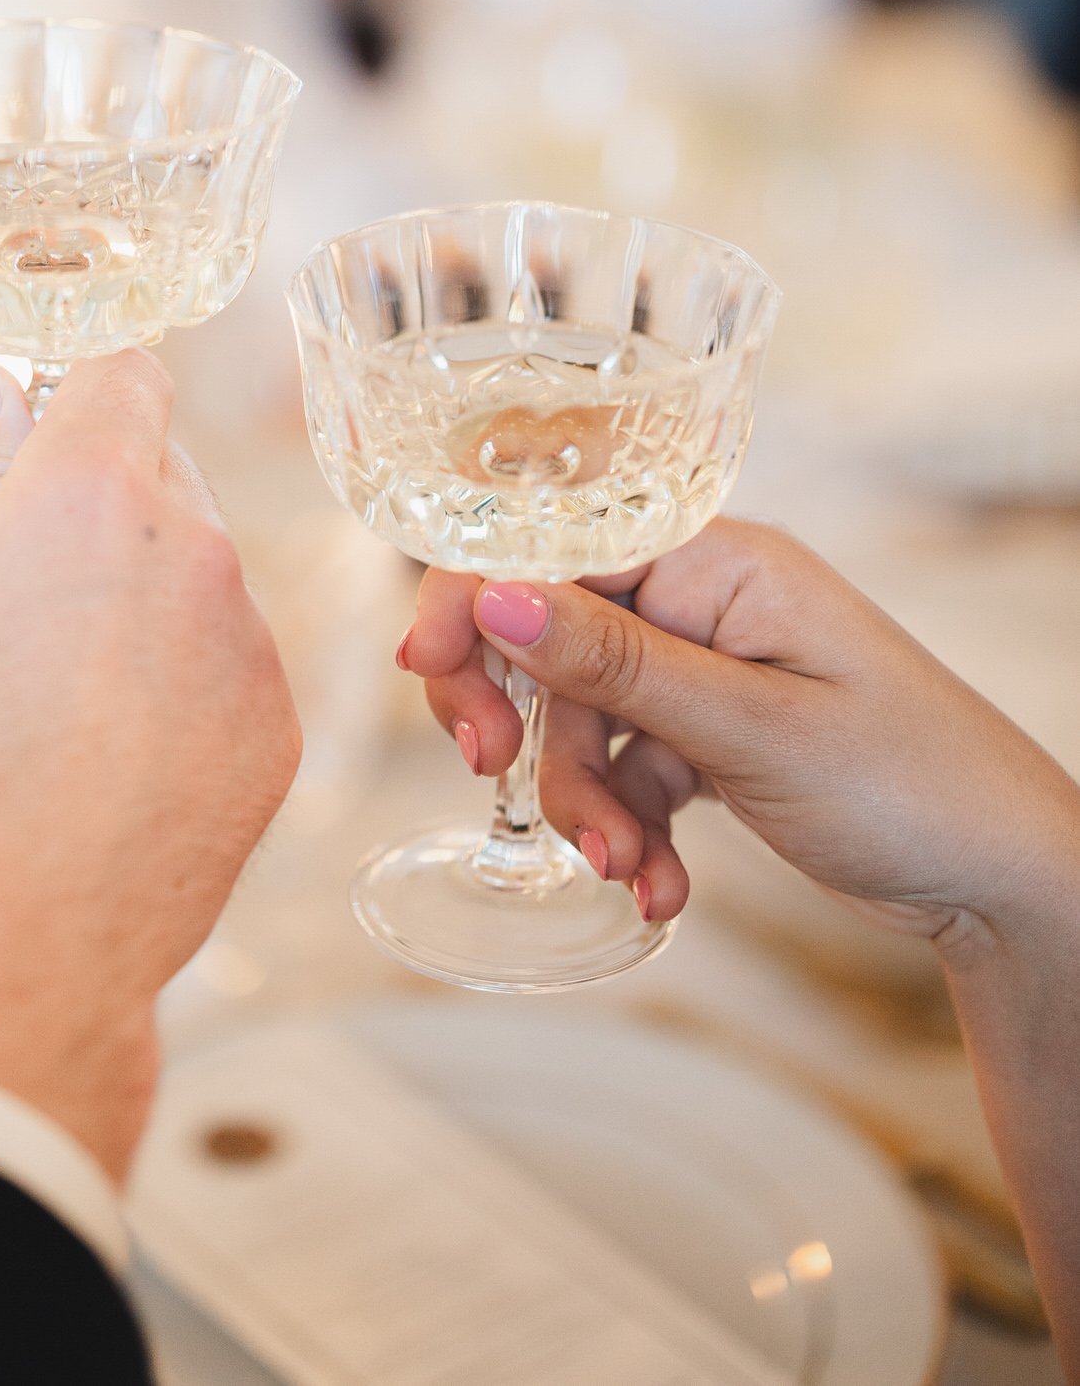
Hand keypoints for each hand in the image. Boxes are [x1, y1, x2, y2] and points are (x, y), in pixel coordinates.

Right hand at [0, 350, 300, 1181]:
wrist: (4, 954)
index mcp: (87, 492)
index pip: (122, 375)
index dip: (80, 400)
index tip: (46, 443)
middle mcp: (191, 543)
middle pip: (163, 478)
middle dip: (105, 514)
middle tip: (27, 608)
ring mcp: (244, 637)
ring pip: (198, 578)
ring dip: (146, 607)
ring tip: (60, 711)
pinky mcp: (276, 724)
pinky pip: (229, 668)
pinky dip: (183, 692)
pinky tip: (113, 765)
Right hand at [400, 517, 1079, 955]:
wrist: (1007, 885)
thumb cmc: (915, 783)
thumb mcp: (752, 728)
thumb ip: (615, 664)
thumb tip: (493, 595)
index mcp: (716, 558)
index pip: (554, 545)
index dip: (474, 597)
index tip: (427, 672)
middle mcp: (702, 598)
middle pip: (549, 631)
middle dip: (520, 717)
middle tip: (490, 777)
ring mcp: (706, 668)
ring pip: (582, 718)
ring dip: (586, 801)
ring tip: (630, 870)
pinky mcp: (712, 734)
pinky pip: (628, 768)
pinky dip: (630, 828)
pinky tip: (662, 889)